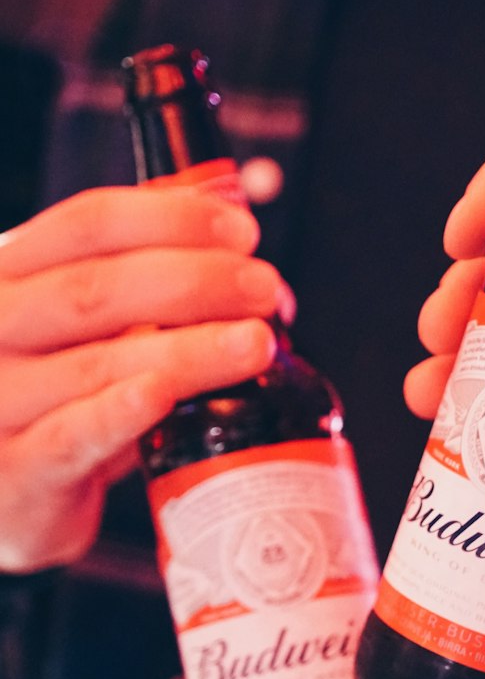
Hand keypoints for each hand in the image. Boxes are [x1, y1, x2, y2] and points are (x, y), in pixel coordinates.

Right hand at [0, 185, 287, 572]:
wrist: (9, 490)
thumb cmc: (59, 391)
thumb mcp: (93, 313)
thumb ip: (152, 251)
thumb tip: (228, 188)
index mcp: (12, 272)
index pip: (86, 223)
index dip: (171, 219)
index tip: (242, 231)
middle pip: (97, 289)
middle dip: (195, 282)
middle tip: (264, 290)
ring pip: (98, 364)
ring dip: (189, 350)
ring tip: (256, 343)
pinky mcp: (17, 472)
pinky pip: (71, 437)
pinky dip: (120, 413)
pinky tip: (163, 395)